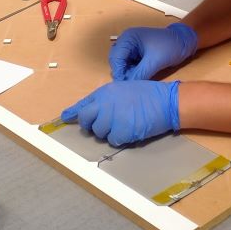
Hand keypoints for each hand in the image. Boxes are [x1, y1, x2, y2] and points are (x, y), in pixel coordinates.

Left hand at [61, 80, 180, 146]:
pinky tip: (130, 131)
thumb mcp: (124, 89)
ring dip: (108, 132)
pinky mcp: (121, 131)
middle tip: (103, 126)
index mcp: (105, 92)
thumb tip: (97, 111)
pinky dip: (119, 139)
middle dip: (91, 125)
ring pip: (99, 133)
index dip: (73, 113)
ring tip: (123, 124)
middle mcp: (104, 104)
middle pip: (86, 120)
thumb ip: (108, 99)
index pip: (83, 104)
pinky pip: (112, 140)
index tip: (64, 118)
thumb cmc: (149, 94)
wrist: (166, 101)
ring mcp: (112, 118)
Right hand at [108, 23, 197, 80]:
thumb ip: (140, 74)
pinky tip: (139, 77)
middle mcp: (126, 41)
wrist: (184, 42)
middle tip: (130, 85)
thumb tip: (128, 87)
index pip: (116, 57)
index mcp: (129, 38)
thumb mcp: (155, 62)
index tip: (124, 86)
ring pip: (122, 64)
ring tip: (136, 81)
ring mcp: (131, 47)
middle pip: (117, 61)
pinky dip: (133, 72)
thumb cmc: (170, 47)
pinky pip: (130, 65)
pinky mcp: (137, 53)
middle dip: (122, 73)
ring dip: (128, 73)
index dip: (119, 72)